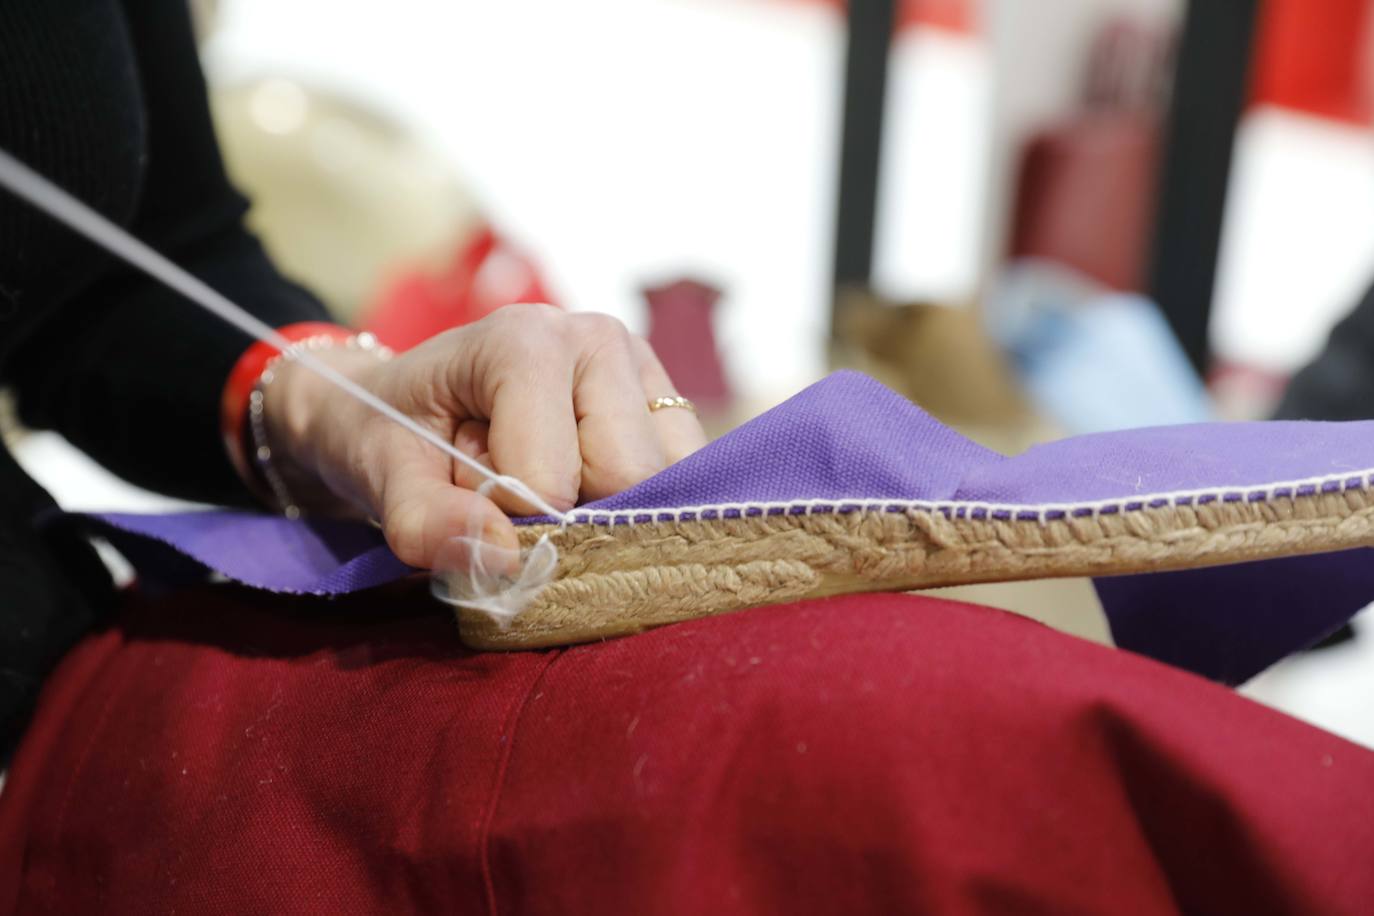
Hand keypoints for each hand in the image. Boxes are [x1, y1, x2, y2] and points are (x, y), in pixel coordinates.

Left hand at [260, 304, 707, 568]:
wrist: (400, 405)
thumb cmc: (389, 434)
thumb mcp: (381, 477)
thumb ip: (428, 521)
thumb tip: (505, 558)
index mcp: (526, 340)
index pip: (555, 477)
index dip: (512, 515)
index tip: (471, 492)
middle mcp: (598, 338)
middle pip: (629, 477)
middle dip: (569, 512)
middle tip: (510, 490)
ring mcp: (641, 367)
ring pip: (666, 482)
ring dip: (603, 507)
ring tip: (547, 482)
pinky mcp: (666, 405)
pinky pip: (683, 482)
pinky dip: (632, 504)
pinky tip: (584, 483)